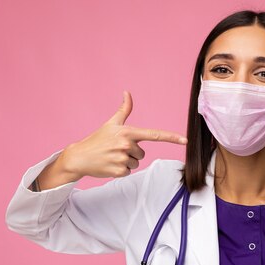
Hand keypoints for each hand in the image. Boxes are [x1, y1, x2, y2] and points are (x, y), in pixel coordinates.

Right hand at [61, 91, 186, 179]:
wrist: (80, 156)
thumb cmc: (98, 139)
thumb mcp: (111, 123)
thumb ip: (123, 109)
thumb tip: (127, 92)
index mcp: (128, 132)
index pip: (154, 134)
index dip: (171, 137)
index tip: (185, 140)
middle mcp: (127, 145)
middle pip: (142, 153)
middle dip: (131, 153)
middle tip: (116, 150)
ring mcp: (122, 158)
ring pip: (135, 163)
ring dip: (126, 162)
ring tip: (112, 157)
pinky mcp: (118, 171)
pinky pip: (128, 172)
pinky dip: (120, 170)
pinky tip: (110, 165)